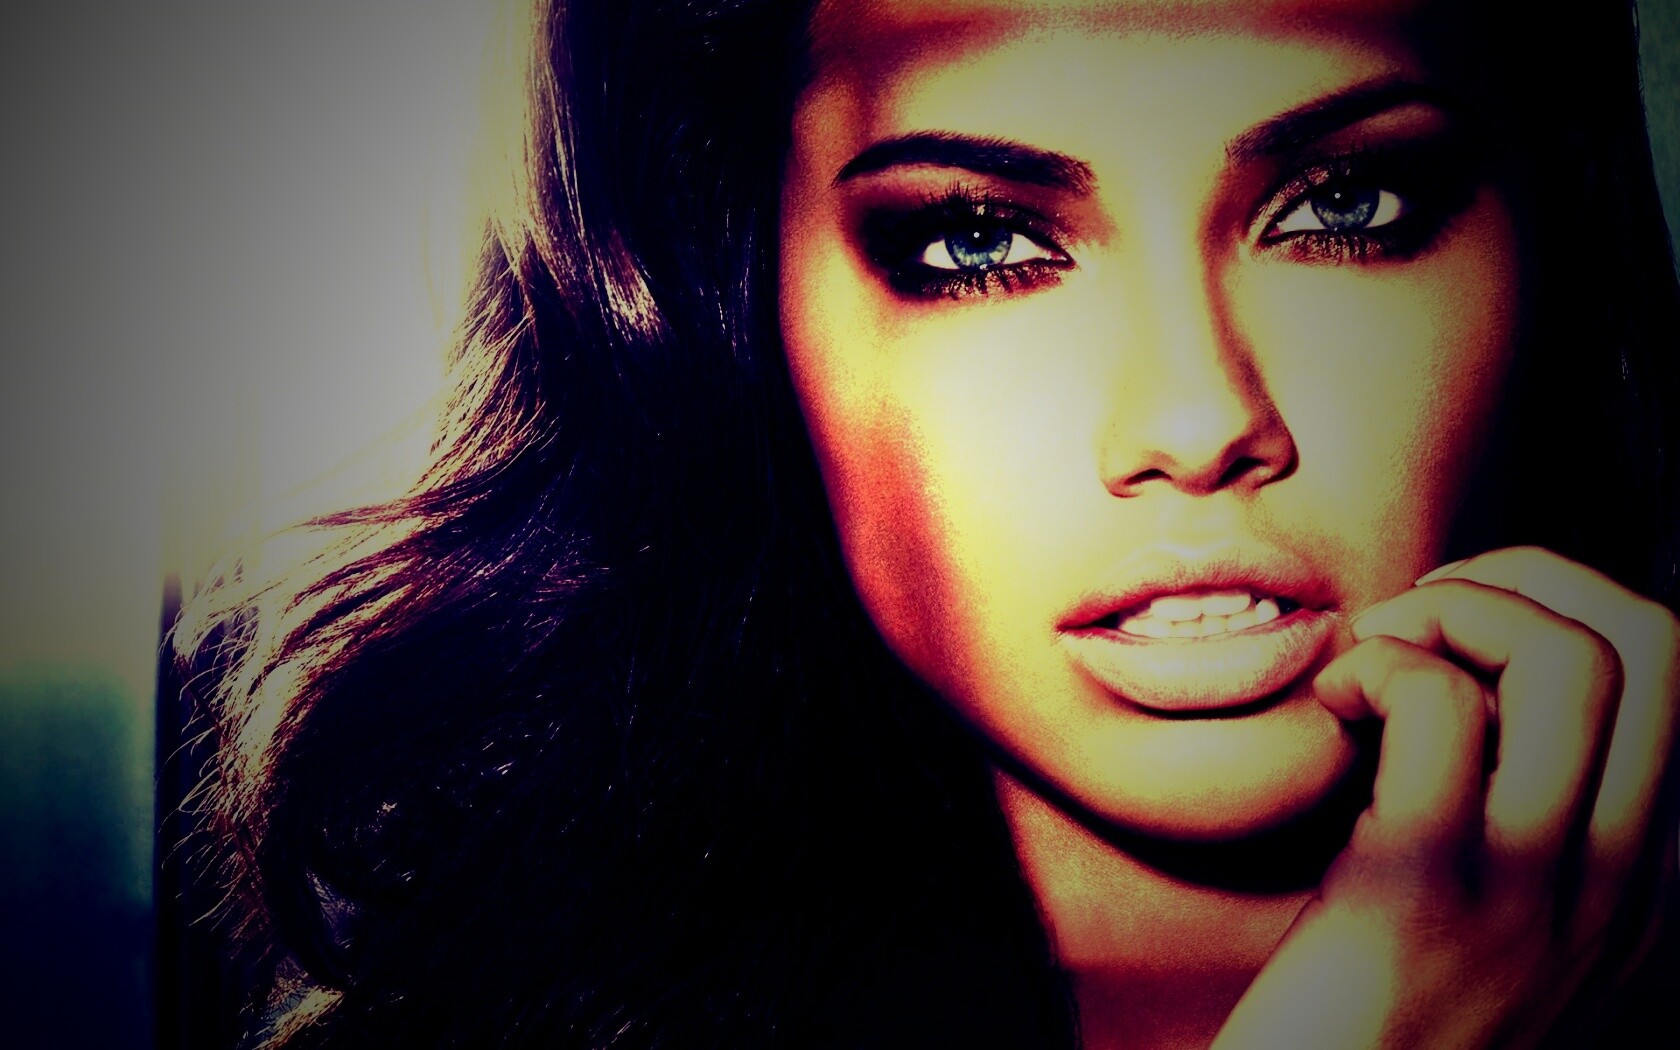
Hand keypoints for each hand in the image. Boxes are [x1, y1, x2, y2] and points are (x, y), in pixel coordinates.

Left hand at [1211, 547, 1678, 1049]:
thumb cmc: (1375, 1000)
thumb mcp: (1492, 907)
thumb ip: (1523, 803)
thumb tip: (1481, 660)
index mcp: (1646, 882)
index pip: (1677, 674)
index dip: (1566, 603)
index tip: (1459, 622)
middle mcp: (1623, 891)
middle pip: (1654, 644)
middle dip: (1521, 578)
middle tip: (1413, 615)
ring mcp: (1534, 898)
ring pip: (1570, 663)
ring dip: (1450, 613)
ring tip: (1372, 660)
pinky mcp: (1422, 896)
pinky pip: (1441, 710)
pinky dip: (1380, 666)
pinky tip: (1333, 707)